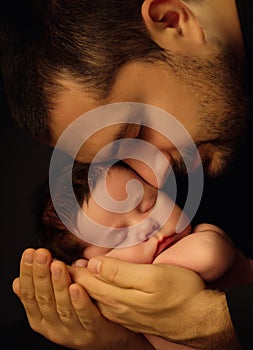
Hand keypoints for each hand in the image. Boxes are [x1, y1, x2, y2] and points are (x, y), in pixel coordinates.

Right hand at [13, 248, 152, 349]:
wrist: (109, 334)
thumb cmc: (80, 313)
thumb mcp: (55, 303)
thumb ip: (40, 293)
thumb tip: (18, 281)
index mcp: (41, 319)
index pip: (29, 295)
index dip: (28, 273)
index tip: (30, 253)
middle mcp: (53, 327)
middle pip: (44, 300)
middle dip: (41, 275)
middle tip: (42, 254)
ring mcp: (73, 332)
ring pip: (63, 307)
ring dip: (58, 285)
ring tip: (57, 265)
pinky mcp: (93, 332)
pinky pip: (85, 316)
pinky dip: (79, 302)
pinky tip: (77, 286)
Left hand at [69, 257, 240, 348]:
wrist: (201, 320)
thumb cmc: (181, 293)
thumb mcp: (154, 277)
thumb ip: (122, 272)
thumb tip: (95, 265)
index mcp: (120, 297)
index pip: (87, 282)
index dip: (70, 271)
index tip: (54, 261)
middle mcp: (118, 308)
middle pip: (88, 292)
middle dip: (70, 280)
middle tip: (54, 267)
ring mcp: (125, 316)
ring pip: (95, 300)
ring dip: (80, 288)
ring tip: (69, 277)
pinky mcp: (133, 318)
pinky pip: (106, 306)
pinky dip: (94, 296)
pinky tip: (94, 291)